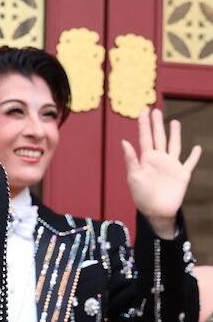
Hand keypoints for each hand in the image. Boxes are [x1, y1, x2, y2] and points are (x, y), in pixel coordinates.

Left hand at [121, 108, 200, 237]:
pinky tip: (197, 148)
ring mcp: (171, 166)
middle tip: (156, 110)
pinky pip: (190, 163)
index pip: (145, 137)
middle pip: (159, 137)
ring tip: (174, 122)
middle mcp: (159, 159)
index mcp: (146, 159)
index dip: (144, 124)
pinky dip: (194, 156)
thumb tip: (124, 141)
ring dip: (175, 134)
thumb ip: (131, 159)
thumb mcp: (134, 177)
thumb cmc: (142, 196)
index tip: (143, 110)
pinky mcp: (182, 174)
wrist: (156, 212)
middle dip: (157, 124)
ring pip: (174, 145)